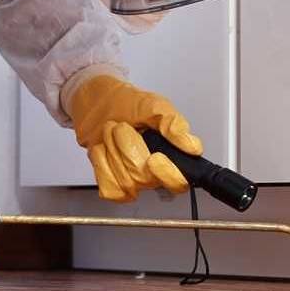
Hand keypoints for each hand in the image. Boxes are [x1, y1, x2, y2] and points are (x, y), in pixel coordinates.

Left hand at [64, 68, 202, 202]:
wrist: (97, 102)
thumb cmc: (127, 104)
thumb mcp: (155, 105)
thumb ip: (174, 124)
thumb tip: (192, 147)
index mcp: (170, 157)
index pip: (178, 183)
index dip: (167, 175)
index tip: (155, 157)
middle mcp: (152, 173)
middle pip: (145, 179)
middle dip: (128, 147)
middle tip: (122, 127)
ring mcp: (131, 180)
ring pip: (126, 182)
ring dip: (113, 150)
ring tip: (112, 133)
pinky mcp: (111, 183)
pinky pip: (109, 188)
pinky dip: (102, 164)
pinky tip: (103, 149)